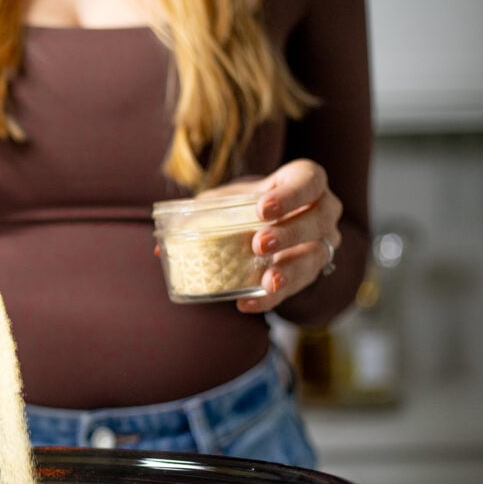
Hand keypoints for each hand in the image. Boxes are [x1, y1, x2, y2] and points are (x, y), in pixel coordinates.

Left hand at [203, 159, 342, 313]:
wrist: (265, 226)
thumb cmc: (246, 205)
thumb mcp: (226, 200)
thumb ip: (200, 212)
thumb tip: (160, 243)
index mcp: (305, 181)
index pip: (309, 181)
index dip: (291, 195)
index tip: (263, 209)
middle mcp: (322, 211)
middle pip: (319, 220)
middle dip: (290, 233)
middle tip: (259, 244)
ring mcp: (321, 243)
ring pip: (315, 256)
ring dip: (291, 269)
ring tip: (268, 280)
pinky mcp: (310, 273)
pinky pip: (296, 288)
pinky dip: (271, 298)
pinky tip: (248, 302)